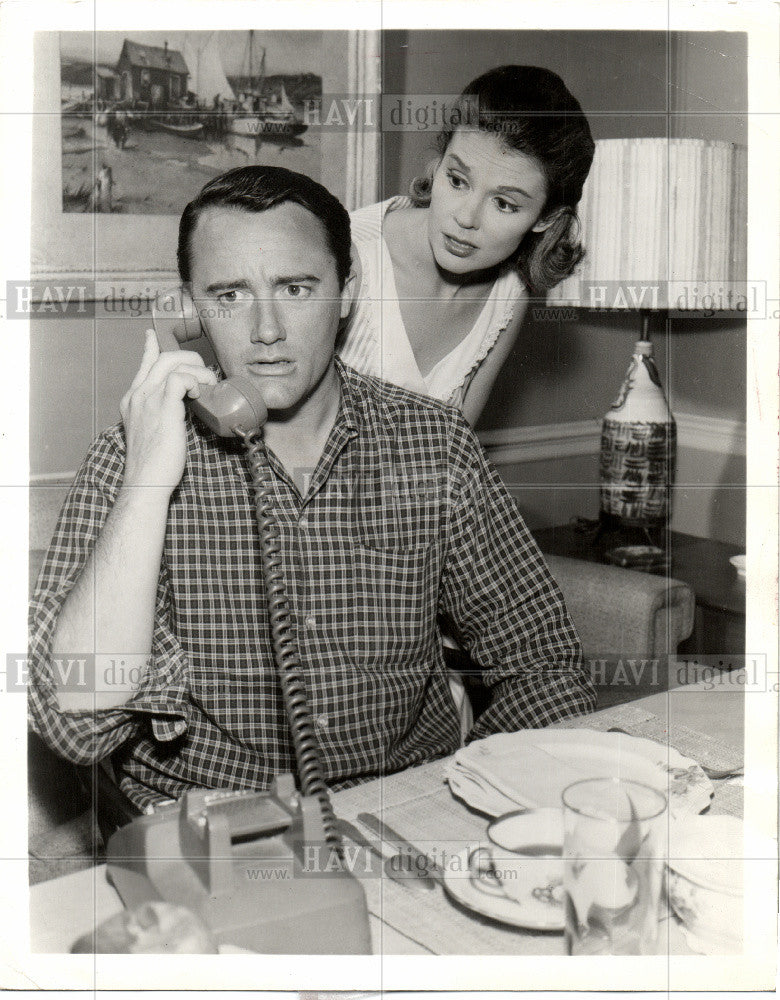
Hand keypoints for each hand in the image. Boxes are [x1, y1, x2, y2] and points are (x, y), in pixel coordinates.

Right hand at [120, 329, 216, 491]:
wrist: (146, 481)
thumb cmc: (154, 464)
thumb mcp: (154, 431)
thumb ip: (163, 413)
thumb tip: (183, 406)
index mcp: (133, 400)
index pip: (144, 364)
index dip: (151, 347)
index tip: (153, 335)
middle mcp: (138, 395)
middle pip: (163, 357)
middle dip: (189, 358)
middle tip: (204, 373)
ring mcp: (148, 399)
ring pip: (173, 362)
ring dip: (197, 369)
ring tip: (207, 385)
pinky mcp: (163, 408)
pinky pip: (181, 378)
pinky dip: (195, 381)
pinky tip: (201, 393)